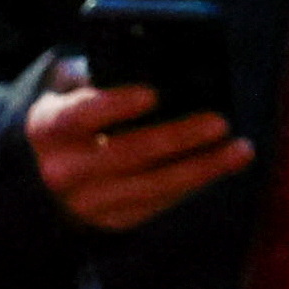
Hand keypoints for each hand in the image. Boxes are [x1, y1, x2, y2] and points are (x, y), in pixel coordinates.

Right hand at [26, 54, 251, 231]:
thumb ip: (102, 73)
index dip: (115, 106)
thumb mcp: (74, 86)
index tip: (152, 93)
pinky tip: (222, 164)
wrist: (49, 167)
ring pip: (150, 187)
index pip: (79, 116)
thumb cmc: (77, 110)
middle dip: (176, 139)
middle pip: (125, 155)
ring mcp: (87, 203)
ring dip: (200, 168)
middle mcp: (63, 171)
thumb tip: (159, 66)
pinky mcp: (112, 221)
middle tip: (219, 121)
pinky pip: (158, 203)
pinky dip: (193, 183)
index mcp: (48, 127)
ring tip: (240, 149)